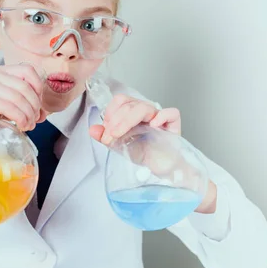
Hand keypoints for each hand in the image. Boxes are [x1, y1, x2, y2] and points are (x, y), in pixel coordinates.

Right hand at [0, 63, 47, 131]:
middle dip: (35, 106)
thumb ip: (24, 101)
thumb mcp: (7, 105)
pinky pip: (10, 107)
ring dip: (29, 115)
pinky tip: (21, 126)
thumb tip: (44, 111)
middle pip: (26, 86)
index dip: (39, 88)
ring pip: (20, 98)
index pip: (29, 70)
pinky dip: (21, 118)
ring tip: (28, 126)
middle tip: (35, 120)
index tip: (38, 106)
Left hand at [87, 94, 217, 214]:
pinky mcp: (173, 125)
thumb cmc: (142, 152)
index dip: (111, 112)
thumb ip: (105, 137)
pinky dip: (161, 116)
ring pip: (144, 107)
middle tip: (110, 136)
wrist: (159, 167)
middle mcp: (145, 111)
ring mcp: (159, 116)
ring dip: (127, 120)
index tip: (106, 130)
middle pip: (129, 104)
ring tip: (119, 134)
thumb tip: (93, 129)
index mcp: (132, 112)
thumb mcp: (119, 145)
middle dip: (115, 120)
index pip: (120, 100)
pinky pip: (171, 113)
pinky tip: (152, 126)